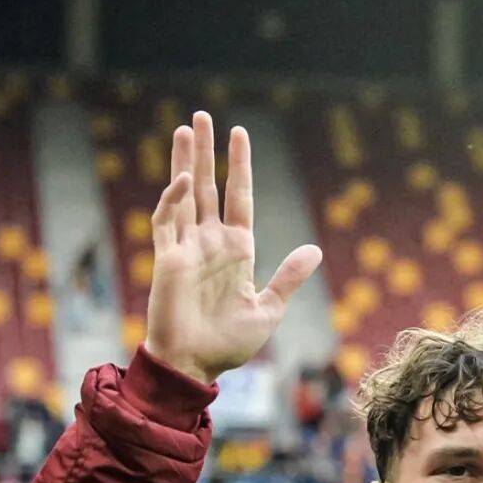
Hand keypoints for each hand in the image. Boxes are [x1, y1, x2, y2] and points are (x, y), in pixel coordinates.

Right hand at [145, 110, 321, 383]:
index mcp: (237, 251)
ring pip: (185, 194)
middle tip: (203, 116)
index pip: (239, 197)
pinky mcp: (167, 259)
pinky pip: (167, 222)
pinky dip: (173, 200)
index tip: (240, 134)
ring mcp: (187, 247)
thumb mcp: (268, 310)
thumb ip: (288, 278)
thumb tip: (315, 250)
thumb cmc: (229, 344)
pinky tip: (183, 179)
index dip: (240, 166)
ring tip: (185, 128)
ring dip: (184, 162)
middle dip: (206, 152)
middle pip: (208, 186)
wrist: (196, 365)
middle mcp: (211, 242)